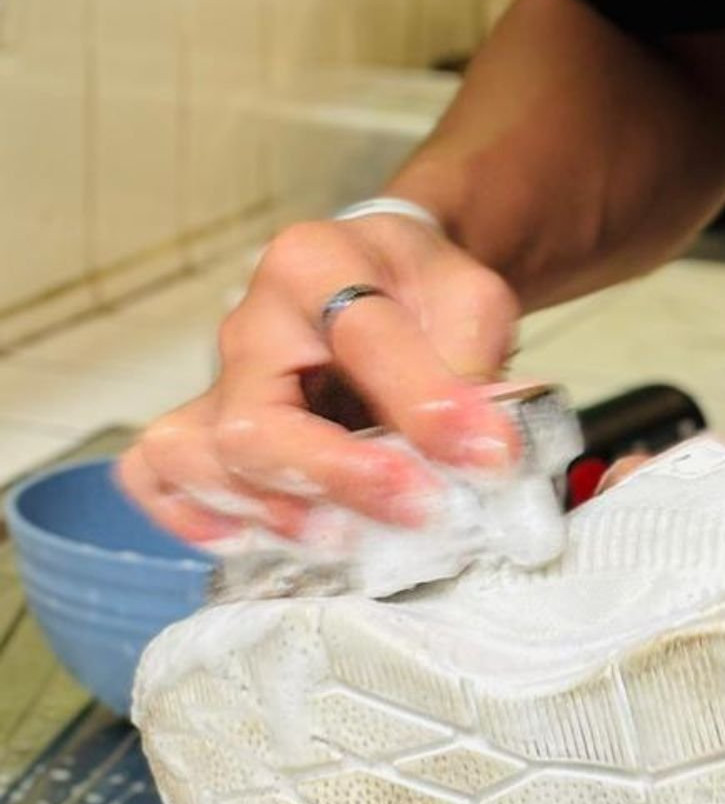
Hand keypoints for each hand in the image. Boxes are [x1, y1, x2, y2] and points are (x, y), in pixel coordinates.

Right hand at [117, 213, 520, 543]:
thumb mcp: (472, 300)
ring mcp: (220, 382)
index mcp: (316, 264)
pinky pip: (158, 474)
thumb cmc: (423, 289)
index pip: (361, 336)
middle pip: (256, 421)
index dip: (425, 403)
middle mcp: (252, 325)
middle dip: (336, 477)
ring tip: (352, 539)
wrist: (389, 283)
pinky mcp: (209, 428)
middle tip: (417, 510)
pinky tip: (255, 540)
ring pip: (198, 458)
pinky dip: (193, 514)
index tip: (486, 453)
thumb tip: (485, 451)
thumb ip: (475, 367)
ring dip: (274, 513)